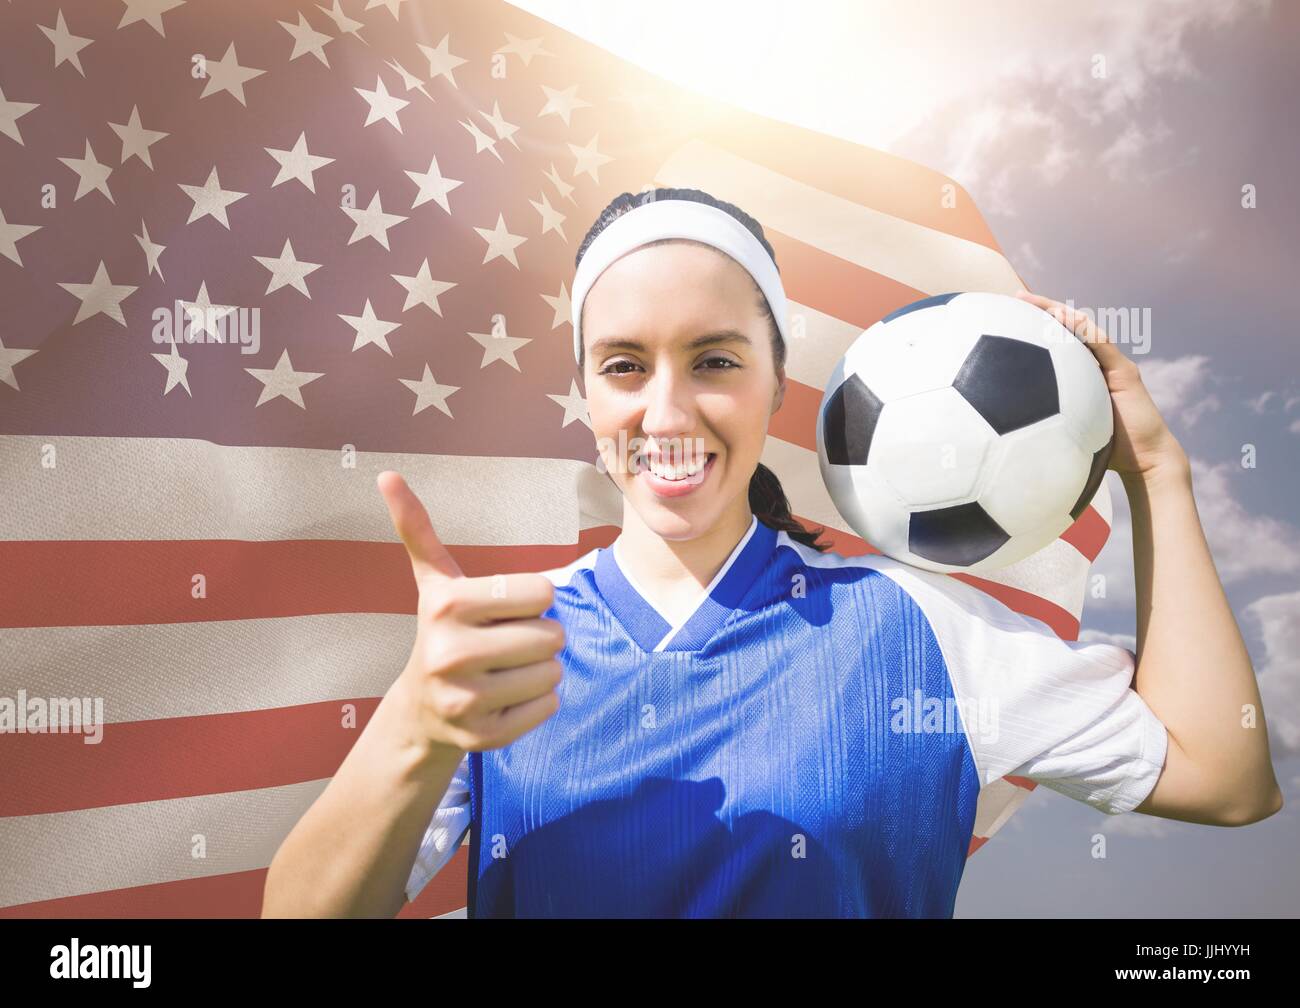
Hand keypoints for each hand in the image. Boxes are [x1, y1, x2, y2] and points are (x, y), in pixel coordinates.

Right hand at [377, 470, 563, 755]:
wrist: (421, 708)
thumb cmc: (444, 631)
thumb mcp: (434, 581)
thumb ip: (418, 529)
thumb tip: (387, 474)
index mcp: (445, 606)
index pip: (542, 592)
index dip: (533, 599)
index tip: (504, 609)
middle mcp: (449, 654)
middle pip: (552, 635)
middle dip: (541, 635)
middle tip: (508, 641)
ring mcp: (465, 701)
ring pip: (554, 672)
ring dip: (542, 668)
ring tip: (508, 668)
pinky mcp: (484, 738)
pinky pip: (549, 706)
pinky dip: (540, 701)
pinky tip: (508, 696)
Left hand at [1014, 289, 1186, 479]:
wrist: (1146, 461)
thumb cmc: (1107, 452)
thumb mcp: (1068, 433)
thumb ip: (1046, 425)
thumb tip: (1008, 434)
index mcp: (1084, 374)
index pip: (1060, 341)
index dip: (1037, 326)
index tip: (1009, 316)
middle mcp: (1099, 364)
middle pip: (1070, 328)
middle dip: (1044, 310)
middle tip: (1015, 298)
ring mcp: (1114, 365)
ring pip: (1085, 329)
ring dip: (1060, 312)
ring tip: (1034, 302)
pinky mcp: (1125, 372)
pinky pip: (1101, 345)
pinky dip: (1082, 330)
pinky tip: (1062, 318)